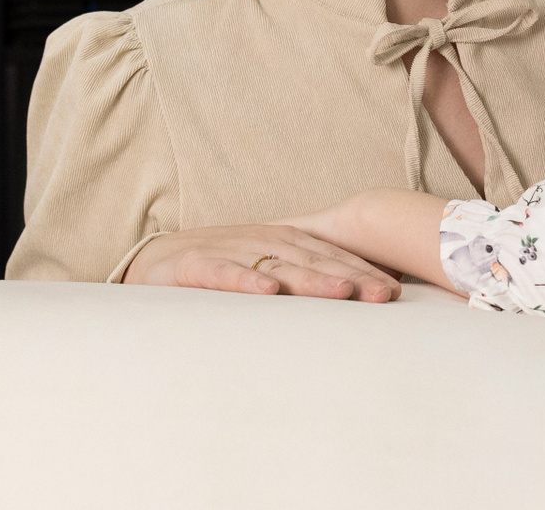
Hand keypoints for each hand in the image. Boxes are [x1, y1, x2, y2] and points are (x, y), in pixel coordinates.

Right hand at [121, 223, 399, 300]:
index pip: (329, 256)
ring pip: (277, 264)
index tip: (395, 291)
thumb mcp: (260, 273)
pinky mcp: (193, 265)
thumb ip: (298, 282)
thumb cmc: (214, 273)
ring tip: (342, 292)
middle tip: (385, 295)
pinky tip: (268, 290)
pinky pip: (224, 273)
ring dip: (312, 278)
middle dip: (352, 276)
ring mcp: (228, 250)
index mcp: (280, 243)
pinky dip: (246, 279)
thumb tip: (350, 302)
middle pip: (313, 259)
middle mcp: (260, 241)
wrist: (149, 263)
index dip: (362, 271)